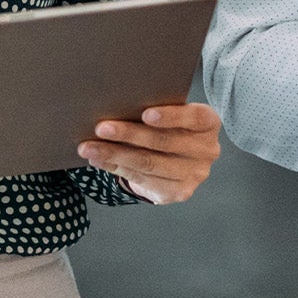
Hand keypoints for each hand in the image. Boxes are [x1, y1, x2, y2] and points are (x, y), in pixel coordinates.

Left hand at [78, 103, 222, 204]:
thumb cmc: (170, 127)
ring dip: (115, 154)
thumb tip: (114, 106)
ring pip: (149, 163)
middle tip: (101, 128)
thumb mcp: (170, 115)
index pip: (193, 118)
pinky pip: (143, 179)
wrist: (179, 161)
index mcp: (208, 123)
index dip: (171, 116)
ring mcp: (195, 174)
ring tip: (89, 147)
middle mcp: (207, 150)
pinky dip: (117, 168)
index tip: (145, 114)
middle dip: (129, 134)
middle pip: (164, 142)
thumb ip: (152, 111)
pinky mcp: (179, 192)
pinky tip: (99, 160)